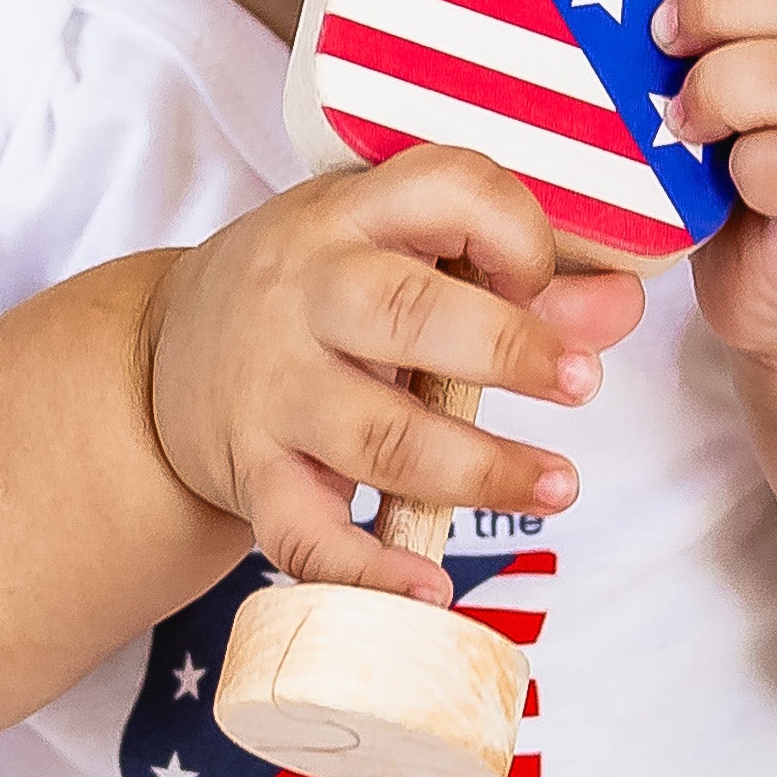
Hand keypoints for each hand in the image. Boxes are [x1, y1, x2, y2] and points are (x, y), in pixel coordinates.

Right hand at [142, 148, 645, 598]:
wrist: (157, 359)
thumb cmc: (308, 295)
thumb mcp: (389, 255)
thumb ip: (511, 278)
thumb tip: (620, 305)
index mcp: (348, 218)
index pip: (442, 189)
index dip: (513, 229)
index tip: (546, 277)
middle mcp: (303, 294)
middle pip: (405, 312)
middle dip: (507, 348)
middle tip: (580, 383)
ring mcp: (272, 389)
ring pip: (376, 435)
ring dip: (476, 469)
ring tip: (555, 487)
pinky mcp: (251, 474)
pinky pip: (305, 534)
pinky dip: (369, 569)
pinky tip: (432, 587)